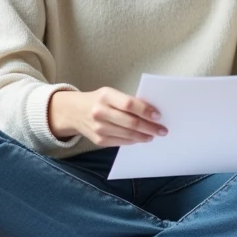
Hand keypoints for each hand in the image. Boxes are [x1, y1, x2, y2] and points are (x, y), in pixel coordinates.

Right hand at [48, 88, 167, 145]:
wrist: (74, 112)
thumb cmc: (98, 100)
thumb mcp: (110, 94)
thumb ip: (127, 101)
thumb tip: (151, 112)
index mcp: (105, 96)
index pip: (129, 104)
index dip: (145, 111)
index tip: (158, 116)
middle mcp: (100, 112)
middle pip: (130, 122)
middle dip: (149, 127)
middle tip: (162, 130)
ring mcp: (98, 127)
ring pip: (127, 134)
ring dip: (143, 136)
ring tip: (153, 135)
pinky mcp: (98, 140)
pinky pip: (120, 142)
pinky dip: (133, 140)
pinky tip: (140, 138)